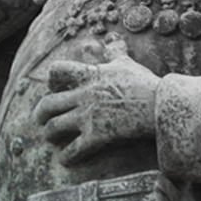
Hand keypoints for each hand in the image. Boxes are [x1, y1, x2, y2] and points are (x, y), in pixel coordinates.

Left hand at [33, 39, 159, 166]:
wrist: (160, 106)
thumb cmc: (145, 84)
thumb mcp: (127, 64)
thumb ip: (114, 53)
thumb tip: (112, 41)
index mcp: (89, 76)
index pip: (57, 71)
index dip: (51, 79)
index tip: (53, 87)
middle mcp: (84, 96)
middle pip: (47, 104)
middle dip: (40, 114)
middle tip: (40, 119)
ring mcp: (88, 116)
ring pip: (54, 127)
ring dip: (49, 134)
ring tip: (51, 138)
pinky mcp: (97, 136)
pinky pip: (73, 150)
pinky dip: (66, 156)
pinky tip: (65, 159)